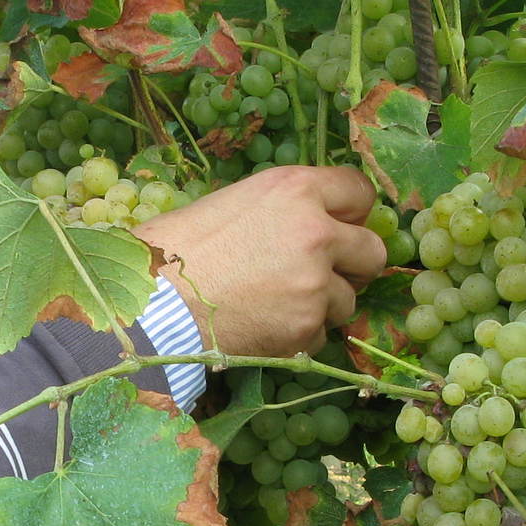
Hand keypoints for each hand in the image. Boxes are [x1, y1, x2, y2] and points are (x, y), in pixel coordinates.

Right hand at [136, 166, 388, 358]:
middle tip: (321, 274)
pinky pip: (321, 334)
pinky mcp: (306, 327)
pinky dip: (298, 335)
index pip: (360, 193)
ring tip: (274, 304)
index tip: (340, 226)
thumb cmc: (176, 250)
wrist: (152, 305)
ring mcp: (314, 283)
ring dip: (322, 306)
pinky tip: (261, 326)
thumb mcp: (234, 203)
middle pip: (372, 250)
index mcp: (294, 189)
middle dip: (352, 265)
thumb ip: (284, 210)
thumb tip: (317, 224)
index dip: (351, 213)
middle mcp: (315, 232)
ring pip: (349, 300)